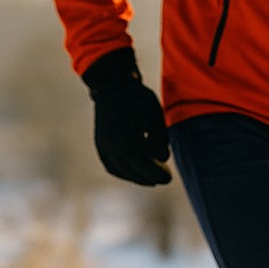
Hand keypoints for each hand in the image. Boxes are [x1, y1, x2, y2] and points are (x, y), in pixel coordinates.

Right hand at [82, 47, 171, 185]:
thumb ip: (160, 138)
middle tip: (163, 180)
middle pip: (133, 171)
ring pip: (121, 171)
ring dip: (136, 177)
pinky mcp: (100, 145)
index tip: (169, 179)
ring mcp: (105, 147)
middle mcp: (114, 147)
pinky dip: (122, 172)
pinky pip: (110, 166)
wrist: (113, 87)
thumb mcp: (155, 116)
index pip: (145, 166)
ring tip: (149, 179)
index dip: (158, 174)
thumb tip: (164, 158)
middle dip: (149, 178)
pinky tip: (132, 173)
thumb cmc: (138, 99)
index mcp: (129, 140)